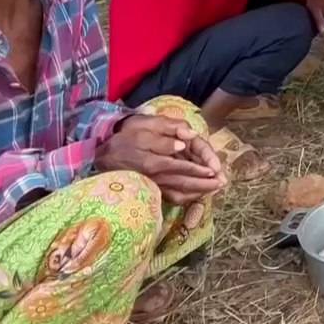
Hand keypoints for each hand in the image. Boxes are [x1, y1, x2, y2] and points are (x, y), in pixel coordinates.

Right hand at [96, 115, 225, 204]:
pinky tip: (200, 192)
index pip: (181, 165)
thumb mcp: (145, 125)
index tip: (214, 169)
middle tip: (222, 182)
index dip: (199, 168)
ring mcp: (152, 185)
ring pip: (179, 193)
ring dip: (199, 192)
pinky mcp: (151, 191)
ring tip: (216, 187)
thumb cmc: (127, 136)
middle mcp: (153, 175)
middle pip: (184, 182)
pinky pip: (172, 198)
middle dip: (205, 183)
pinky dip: (188, 197)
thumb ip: (168, 129)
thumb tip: (186, 140)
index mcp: (153, 160)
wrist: (101, 155)